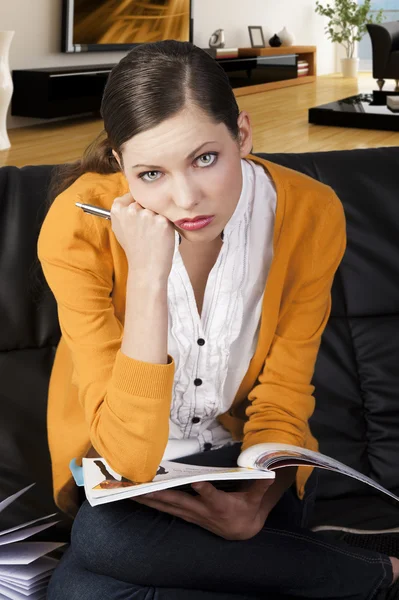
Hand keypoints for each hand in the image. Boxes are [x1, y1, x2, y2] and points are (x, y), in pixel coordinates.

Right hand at [110, 192, 175, 281]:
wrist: (146, 267)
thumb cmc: (134, 248)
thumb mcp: (119, 227)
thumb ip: (123, 210)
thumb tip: (132, 195)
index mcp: (118, 209)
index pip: (132, 194)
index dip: (138, 204)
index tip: (140, 214)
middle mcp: (131, 210)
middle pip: (146, 200)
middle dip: (148, 211)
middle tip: (146, 229)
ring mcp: (147, 215)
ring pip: (157, 208)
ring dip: (157, 217)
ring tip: (152, 233)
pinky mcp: (162, 221)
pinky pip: (166, 216)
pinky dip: (166, 225)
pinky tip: (160, 236)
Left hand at [132, 479, 274, 539]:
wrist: (241, 530)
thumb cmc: (248, 508)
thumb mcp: (256, 497)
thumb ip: (259, 483)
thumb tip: (267, 470)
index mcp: (221, 506)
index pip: (213, 497)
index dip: (205, 491)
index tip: (197, 482)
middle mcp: (202, 511)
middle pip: (178, 502)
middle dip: (158, 495)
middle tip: (140, 487)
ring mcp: (191, 514)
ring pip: (166, 506)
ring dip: (147, 499)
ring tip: (129, 490)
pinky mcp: (184, 514)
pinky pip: (164, 507)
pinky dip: (149, 501)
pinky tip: (136, 496)